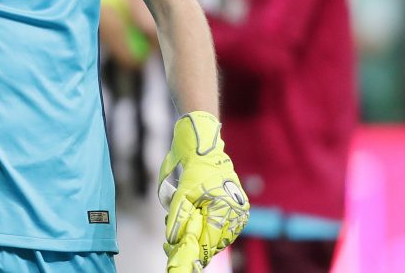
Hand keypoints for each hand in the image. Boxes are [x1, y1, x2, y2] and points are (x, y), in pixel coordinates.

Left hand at [159, 112, 248, 270]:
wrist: (203, 145)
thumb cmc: (191, 166)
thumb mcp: (180, 193)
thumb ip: (179, 219)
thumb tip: (175, 241)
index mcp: (224, 209)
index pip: (208, 242)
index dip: (191, 252)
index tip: (174, 259)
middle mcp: (236, 213)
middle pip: (213, 242)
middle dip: (192, 244)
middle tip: (168, 246)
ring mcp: (237, 211)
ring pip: (215, 236)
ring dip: (198, 237)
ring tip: (178, 229)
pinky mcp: (234, 207)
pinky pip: (218, 227)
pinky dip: (204, 228)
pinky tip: (191, 221)